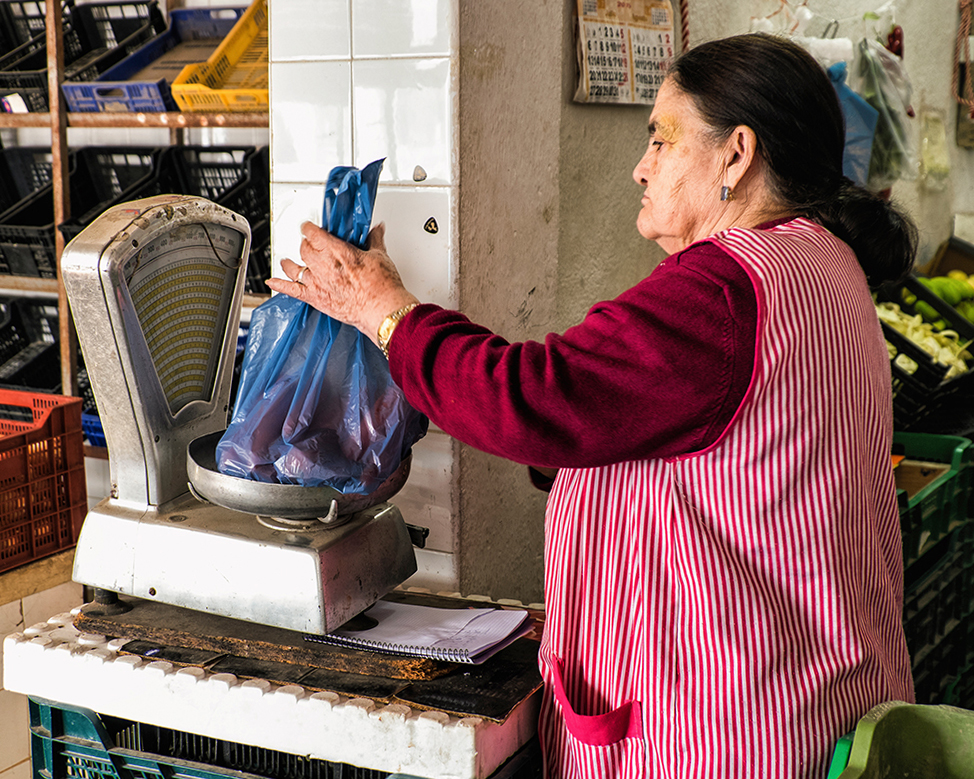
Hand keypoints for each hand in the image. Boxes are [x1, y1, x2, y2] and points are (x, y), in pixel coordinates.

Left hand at [266, 222, 418, 344]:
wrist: (381, 310)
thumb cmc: (382, 287)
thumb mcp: (380, 256)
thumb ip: (374, 240)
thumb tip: (377, 230)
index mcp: (337, 250)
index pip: (313, 233)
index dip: (310, 228)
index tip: (310, 227)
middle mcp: (323, 265)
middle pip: (304, 248)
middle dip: (306, 245)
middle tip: (310, 245)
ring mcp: (317, 283)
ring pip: (294, 267)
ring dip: (290, 262)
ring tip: (288, 261)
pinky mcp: (316, 299)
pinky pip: (292, 291)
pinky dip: (279, 286)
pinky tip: (272, 282)